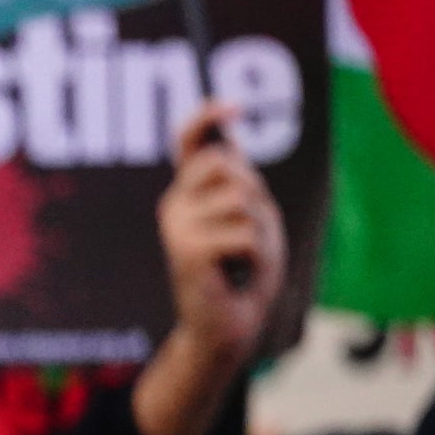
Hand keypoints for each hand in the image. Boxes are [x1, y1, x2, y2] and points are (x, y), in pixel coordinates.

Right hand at [132, 103, 284, 434]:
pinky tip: (236, 274)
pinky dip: (255, 255)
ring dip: (259, 232)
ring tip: (243, 259)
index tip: (233, 107)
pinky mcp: (185, 250)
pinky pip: (244, 233)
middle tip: (249, 235)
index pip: (189, 143)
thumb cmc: (244, 274)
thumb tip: (227, 146)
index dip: (205, 118)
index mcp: (189, 193)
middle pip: (228, 166)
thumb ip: (238, 183)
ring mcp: (176, 226)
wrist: (227, 327)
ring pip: (242, 200)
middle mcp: (175, 204)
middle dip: (255, 196)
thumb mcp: (251, 218)